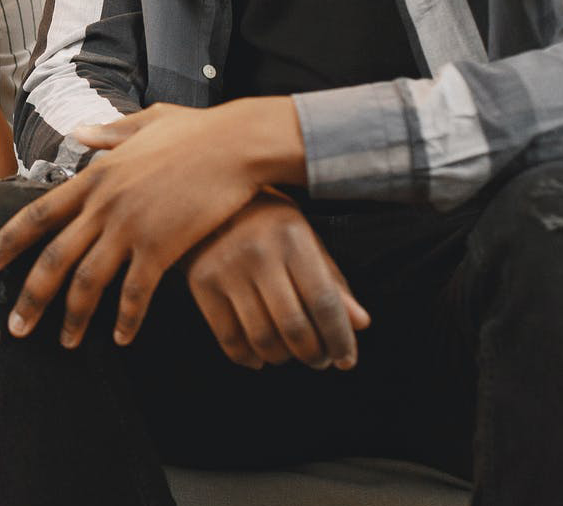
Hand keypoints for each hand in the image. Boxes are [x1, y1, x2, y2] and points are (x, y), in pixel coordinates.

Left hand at [0, 98, 301, 348]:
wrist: (236, 144)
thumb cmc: (196, 132)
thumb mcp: (145, 123)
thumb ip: (109, 134)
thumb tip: (80, 131)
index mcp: (95, 177)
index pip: (36, 215)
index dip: (6, 243)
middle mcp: (103, 205)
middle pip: (53, 259)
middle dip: (30, 297)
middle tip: (15, 326)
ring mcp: (131, 228)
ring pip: (88, 282)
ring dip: (72, 318)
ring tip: (64, 343)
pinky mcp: (162, 247)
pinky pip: (135, 294)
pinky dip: (125, 319)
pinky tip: (120, 338)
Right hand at [184, 193, 369, 368]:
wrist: (211, 201)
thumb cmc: (271, 226)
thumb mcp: (307, 243)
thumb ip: (333, 283)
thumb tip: (361, 323)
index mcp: (293, 238)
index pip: (324, 302)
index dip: (339, 338)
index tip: (346, 360)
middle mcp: (259, 252)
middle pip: (293, 327)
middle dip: (312, 354)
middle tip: (319, 360)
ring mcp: (226, 268)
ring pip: (261, 338)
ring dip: (282, 358)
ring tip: (290, 355)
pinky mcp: (201, 282)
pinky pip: (228, 337)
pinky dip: (247, 357)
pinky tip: (259, 357)